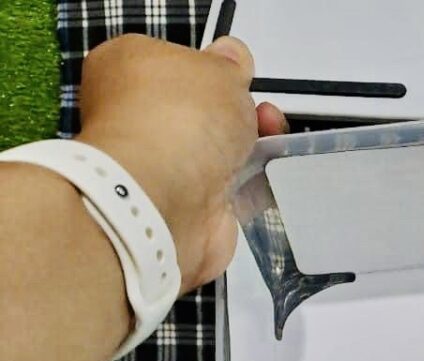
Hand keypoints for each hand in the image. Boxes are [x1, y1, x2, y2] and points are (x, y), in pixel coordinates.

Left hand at [75, 34, 287, 292]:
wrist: (168, 199)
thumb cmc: (177, 120)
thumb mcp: (217, 68)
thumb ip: (230, 63)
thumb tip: (231, 58)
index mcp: (127, 68)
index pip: (174, 64)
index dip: (213, 70)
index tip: (240, 78)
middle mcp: (138, 120)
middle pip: (202, 113)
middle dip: (239, 115)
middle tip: (261, 115)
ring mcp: (161, 168)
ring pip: (217, 155)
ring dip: (248, 152)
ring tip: (267, 148)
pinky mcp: (184, 209)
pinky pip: (227, 195)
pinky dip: (247, 191)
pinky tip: (259, 181)